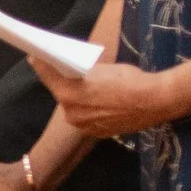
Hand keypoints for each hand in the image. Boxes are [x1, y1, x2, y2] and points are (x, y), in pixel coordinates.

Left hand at [30, 54, 166, 140]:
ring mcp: (85, 127)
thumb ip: (82, 71)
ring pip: (75, 108)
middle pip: (62, 94)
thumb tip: (72, 69)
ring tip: (86, 88)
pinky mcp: (98, 134)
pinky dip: (90, 110)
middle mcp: (72, 114)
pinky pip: (89, 118)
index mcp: (69, 94)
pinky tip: (99, 102)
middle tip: (64, 71)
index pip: (48, 75)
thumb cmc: (129, 80)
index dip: (41, 64)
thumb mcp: (102, 69)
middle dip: (63, 83)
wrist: (156, 101)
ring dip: (78, 98)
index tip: (34, 56)